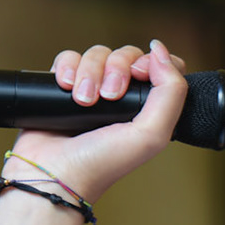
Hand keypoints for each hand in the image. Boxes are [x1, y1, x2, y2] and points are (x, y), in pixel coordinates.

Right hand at [2, 40, 188, 202]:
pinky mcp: (63, 87)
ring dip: (89, 72)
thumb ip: (171, 92)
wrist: (52, 174)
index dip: (152, 62)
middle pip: (127, 55)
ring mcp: (92, 90)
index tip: (138, 75)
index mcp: (146, 108)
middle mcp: (121, 99)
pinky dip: (66, 67)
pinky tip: (65, 87)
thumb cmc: (101, 164)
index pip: (160, 65)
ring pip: (97, 54)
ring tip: (83, 99)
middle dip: (116, 68)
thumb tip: (160, 50)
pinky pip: (68, 58)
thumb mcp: (152, 135)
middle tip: (107, 96)